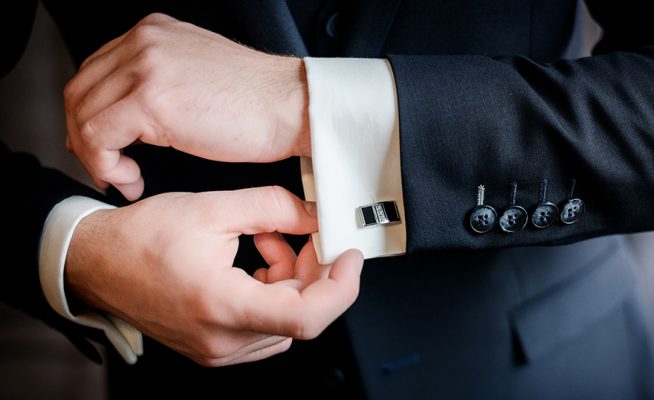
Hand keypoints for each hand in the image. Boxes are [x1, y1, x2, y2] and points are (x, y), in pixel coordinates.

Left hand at [64, 13, 309, 200]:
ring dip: (95, 156)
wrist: (293, 107)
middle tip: (106, 167)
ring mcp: (146, 67)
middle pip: (80, 91)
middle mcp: (144, 42)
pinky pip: (98, 137)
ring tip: (123, 178)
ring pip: (83, 114)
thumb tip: (130, 116)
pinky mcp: (151, 99)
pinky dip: (106, 166)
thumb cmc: (260, 103)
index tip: (107, 147)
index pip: (95, 71)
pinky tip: (131, 179)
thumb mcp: (198, 76)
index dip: (90, 114)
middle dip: (84, 137)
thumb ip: (161, 82)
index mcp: (154, 33)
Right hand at [65, 186, 361, 365]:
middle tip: (304, 233)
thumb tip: (315, 214)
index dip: (341, 287)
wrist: (97, 263)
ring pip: (285, 319)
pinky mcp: (215, 347)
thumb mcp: (212, 208)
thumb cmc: (142, 238)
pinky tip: (255, 261)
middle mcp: (221, 339)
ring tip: (266, 240)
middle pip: (300, 314)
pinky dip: (272, 291)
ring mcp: (218, 349)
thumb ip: (274, 208)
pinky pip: (265, 325)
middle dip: (314, 270)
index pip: (307, 317)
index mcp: (221, 306)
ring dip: (291, 279)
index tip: (349, 257)